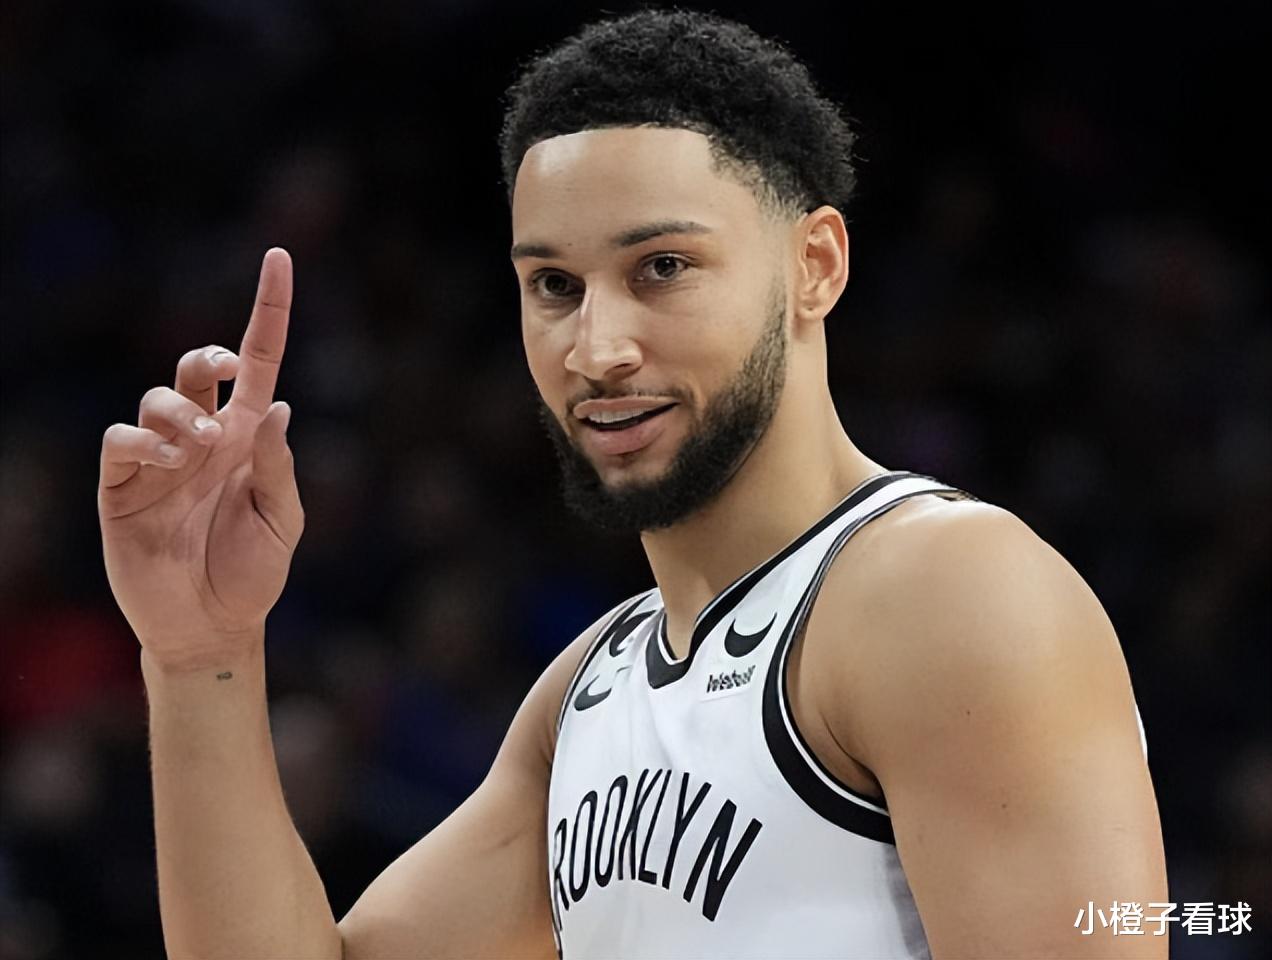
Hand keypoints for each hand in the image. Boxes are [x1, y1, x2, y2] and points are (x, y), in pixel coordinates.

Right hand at [98, 249, 302, 667]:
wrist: (210, 626)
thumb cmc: (254, 573)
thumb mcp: (282, 521)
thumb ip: (279, 466)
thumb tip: (282, 406)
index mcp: (249, 437)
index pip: (258, 361)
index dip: (269, 309)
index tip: (280, 256)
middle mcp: (204, 438)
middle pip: (195, 368)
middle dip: (206, 356)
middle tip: (222, 373)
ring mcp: (160, 459)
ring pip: (157, 398)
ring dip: (180, 411)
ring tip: (201, 447)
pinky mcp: (122, 486)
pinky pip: (122, 440)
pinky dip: (143, 440)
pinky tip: (169, 461)